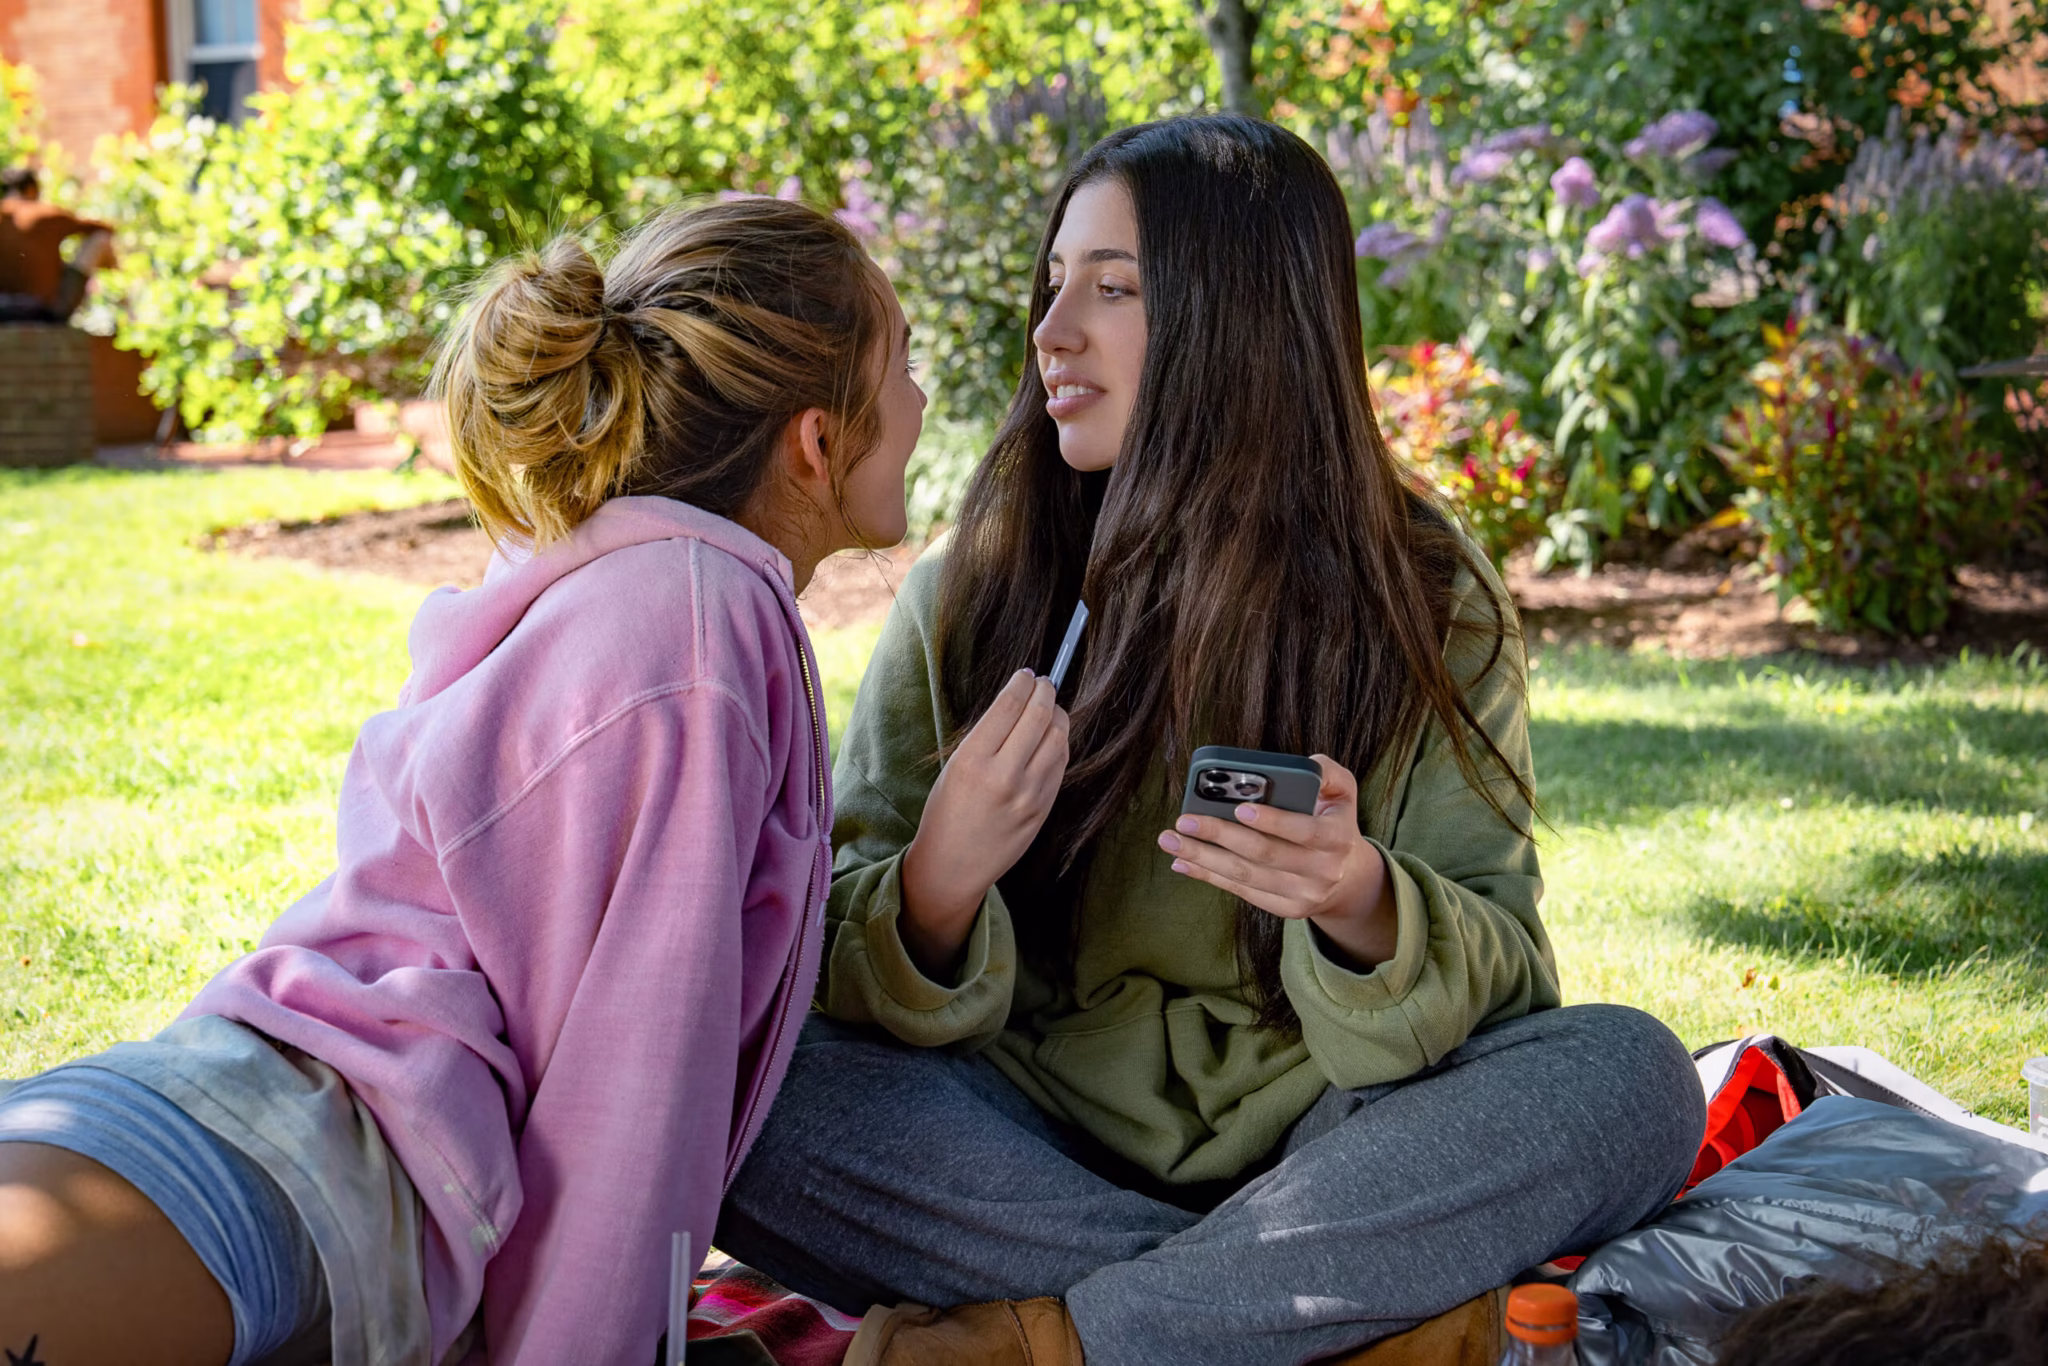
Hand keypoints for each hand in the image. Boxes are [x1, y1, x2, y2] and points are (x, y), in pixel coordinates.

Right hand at [900, 669, 1069, 976]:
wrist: (953, 864)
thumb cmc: (946, 812)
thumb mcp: (955, 767)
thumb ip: (987, 737)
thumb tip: (1018, 702)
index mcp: (973, 760)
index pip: (1009, 706)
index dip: (1022, 683)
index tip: (1026, 674)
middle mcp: (1004, 776)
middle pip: (1039, 716)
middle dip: (1045, 692)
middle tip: (1044, 683)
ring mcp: (1029, 795)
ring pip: (1058, 739)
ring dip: (1058, 715)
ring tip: (1051, 707)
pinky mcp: (1043, 809)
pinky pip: (1060, 765)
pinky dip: (1060, 743)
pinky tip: (1053, 736)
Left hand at [1158, 755, 1396, 970]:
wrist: (1348, 875)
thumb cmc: (1333, 821)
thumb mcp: (1343, 791)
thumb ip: (1326, 771)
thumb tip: (1304, 763)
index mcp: (1337, 838)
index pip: (1304, 831)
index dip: (1273, 821)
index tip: (1239, 807)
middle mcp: (1323, 871)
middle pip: (1265, 854)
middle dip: (1220, 835)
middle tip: (1184, 820)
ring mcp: (1303, 894)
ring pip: (1246, 876)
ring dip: (1203, 858)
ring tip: (1172, 841)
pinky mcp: (1285, 908)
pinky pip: (1241, 892)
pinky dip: (1209, 876)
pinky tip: (1183, 862)